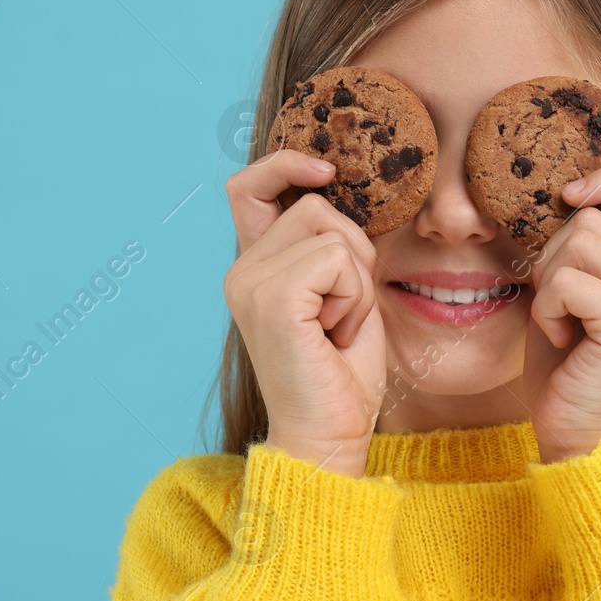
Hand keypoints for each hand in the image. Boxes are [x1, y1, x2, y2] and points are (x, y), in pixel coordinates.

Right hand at [223, 149, 384, 476]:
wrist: (329, 436)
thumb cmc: (341, 376)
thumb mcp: (341, 296)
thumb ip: (331, 249)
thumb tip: (342, 196)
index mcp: (253, 268)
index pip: (250, 186)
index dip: (286, 164)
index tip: (326, 170)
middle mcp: (241, 270)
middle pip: (317, 207)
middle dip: (355, 254)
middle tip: (343, 313)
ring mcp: (251, 282)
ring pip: (334, 233)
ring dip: (359, 282)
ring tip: (338, 329)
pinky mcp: (273, 297)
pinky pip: (338, 259)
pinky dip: (356, 297)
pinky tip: (336, 335)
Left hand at [522, 169, 600, 463]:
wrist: (576, 435)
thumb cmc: (566, 367)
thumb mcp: (572, 294)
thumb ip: (578, 249)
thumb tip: (562, 198)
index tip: (570, 197)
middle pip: (590, 220)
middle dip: (552, 258)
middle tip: (560, 309)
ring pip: (576, 244)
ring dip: (548, 286)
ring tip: (562, 325)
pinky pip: (568, 281)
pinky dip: (548, 309)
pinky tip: (563, 339)